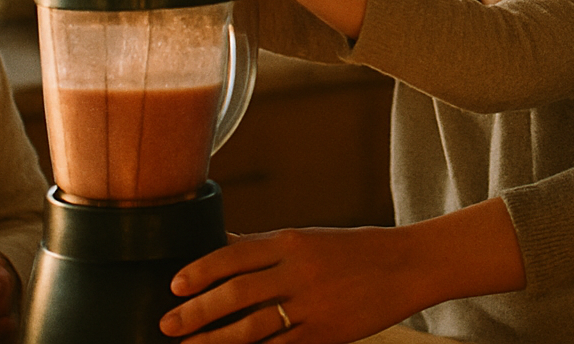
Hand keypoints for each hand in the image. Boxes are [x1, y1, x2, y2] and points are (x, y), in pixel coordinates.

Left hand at [157, 226, 428, 343]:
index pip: (234, 254)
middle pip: (237, 292)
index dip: (200, 270)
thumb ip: (261, 246)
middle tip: (168, 324)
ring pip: (254, 327)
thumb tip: (218, 243)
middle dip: (198, 311)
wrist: (405, 266)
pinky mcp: (325, 334)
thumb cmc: (351, 251)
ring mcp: (312, 305)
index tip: (174, 285)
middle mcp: (298, 271)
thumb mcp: (306, 239)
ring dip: (217, 340)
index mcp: (290, 242)